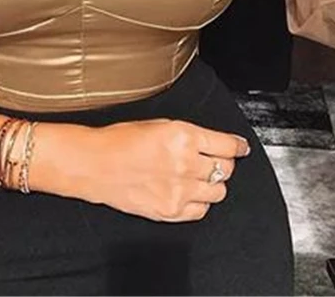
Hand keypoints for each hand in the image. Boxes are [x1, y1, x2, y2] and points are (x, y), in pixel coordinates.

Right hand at [80, 118, 250, 221]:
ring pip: (218, 191)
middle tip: (214, 160)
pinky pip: (201, 211)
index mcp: (183, 136)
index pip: (227, 144)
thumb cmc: (118, 140)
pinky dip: (199, 202)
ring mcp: (180, 190)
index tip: (240, 148)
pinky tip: (188, 193)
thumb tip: (212, 142)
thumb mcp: (157, 124)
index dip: (237, 146)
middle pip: (226, 168)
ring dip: (212, 183)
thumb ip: (188, 134)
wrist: (94, 163)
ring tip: (197, 177)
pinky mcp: (171, 210)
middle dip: (223, 163)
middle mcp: (186, 163)